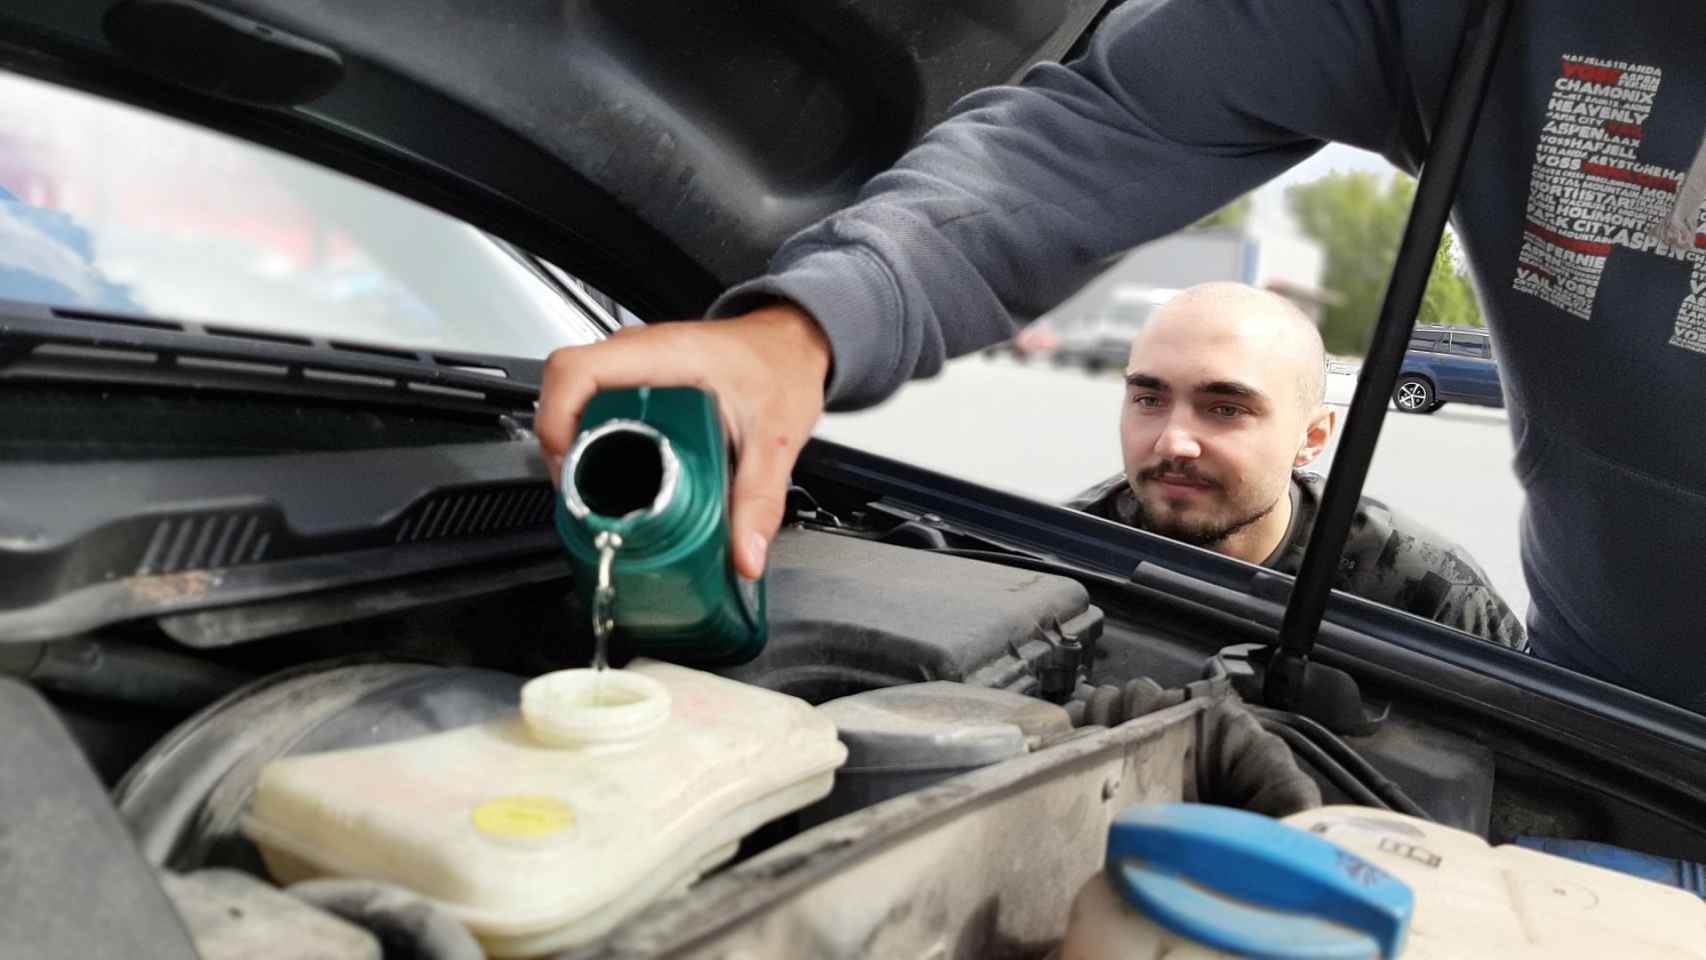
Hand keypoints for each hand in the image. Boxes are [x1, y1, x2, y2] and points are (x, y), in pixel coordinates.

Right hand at [536, 303, 831, 578]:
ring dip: (577, 443)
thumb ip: (759, 502)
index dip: (556, 419)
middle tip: (583, 493)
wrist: (793, 345)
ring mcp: (634, 362)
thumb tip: (744, 555)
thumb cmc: (783, 369)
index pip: (576, 371)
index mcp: (665, 357)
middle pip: (565, 389)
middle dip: (563, 446)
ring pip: (577, 396)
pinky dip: (593, 436)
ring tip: (594, 489)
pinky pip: (596, 400)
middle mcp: (640, 353)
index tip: (568, 467)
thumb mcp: (775, 442)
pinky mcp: (638, 377)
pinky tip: (612, 470)